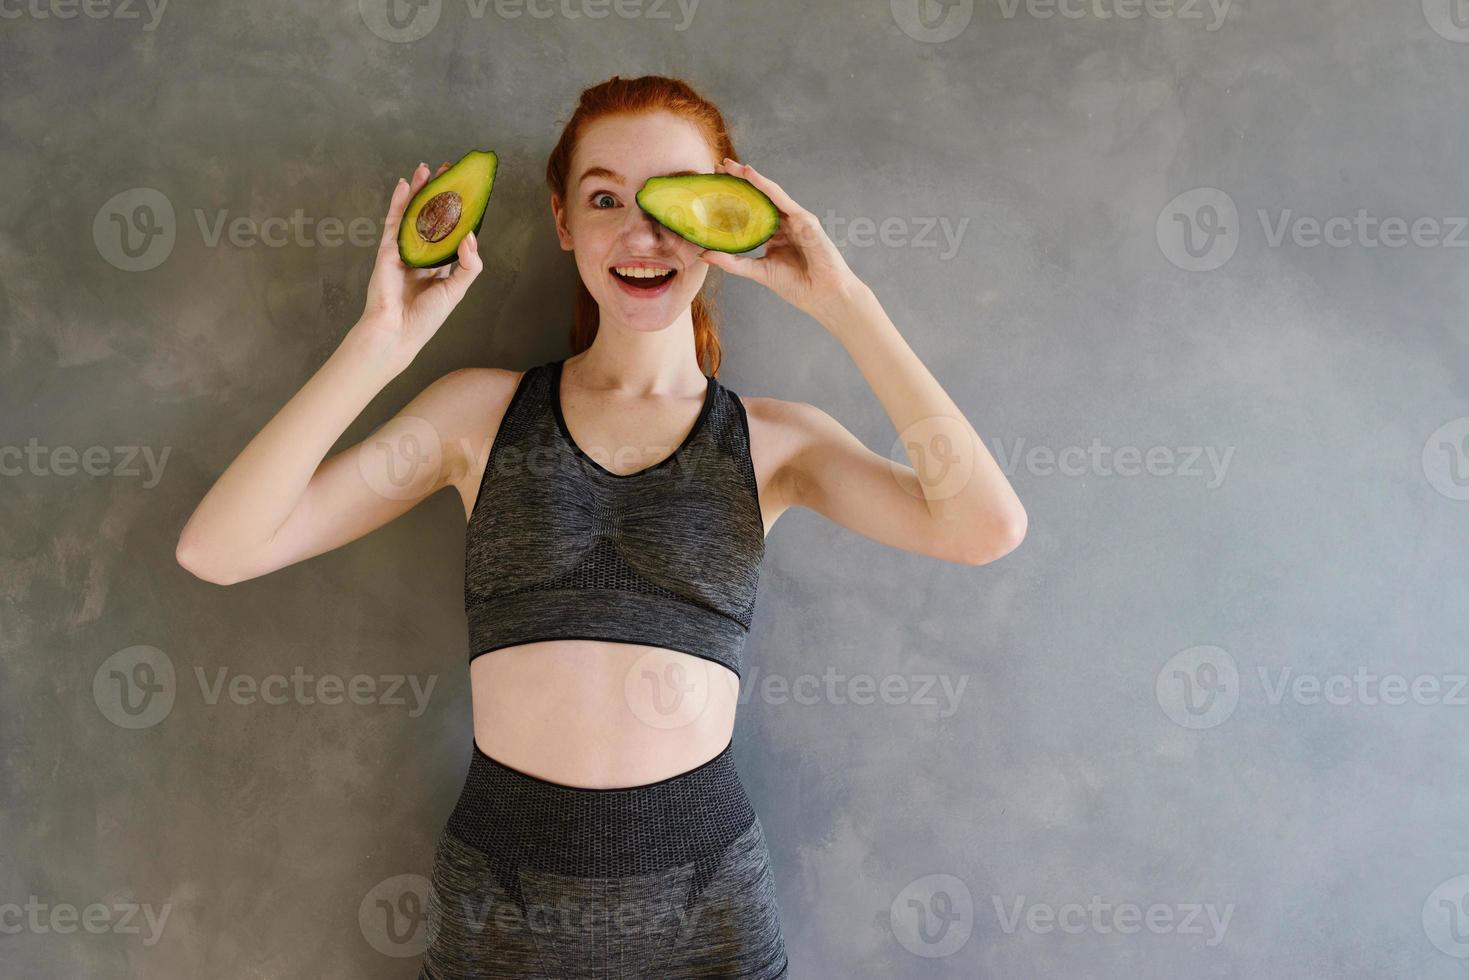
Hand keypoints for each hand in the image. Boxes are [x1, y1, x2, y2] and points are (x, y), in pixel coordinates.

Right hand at [354, 161, 483, 368]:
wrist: (397, 331)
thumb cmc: (425, 317)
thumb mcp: (456, 289)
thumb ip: (469, 264)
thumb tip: (469, 234)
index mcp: (438, 266)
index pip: (449, 233)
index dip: (456, 213)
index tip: (465, 193)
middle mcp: (421, 255)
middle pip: (430, 217)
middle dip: (438, 194)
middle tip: (447, 171)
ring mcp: (403, 251)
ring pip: (411, 214)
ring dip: (418, 191)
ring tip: (426, 169)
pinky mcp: (387, 250)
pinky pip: (394, 221)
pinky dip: (398, 202)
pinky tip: (404, 185)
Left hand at [697, 158, 864, 324]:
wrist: (823, 295)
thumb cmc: (797, 286)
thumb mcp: (758, 271)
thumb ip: (733, 262)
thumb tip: (704, 254)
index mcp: (774, 235)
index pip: (750, 212)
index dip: (732, 199)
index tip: (712, 187)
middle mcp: (784, 224)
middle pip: (758, 197)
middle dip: (738, 181)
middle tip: (716, 168)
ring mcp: (795, 219)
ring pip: (768, 193)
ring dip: (749, 178)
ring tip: (729, 166)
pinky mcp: (805, 219)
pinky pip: (781, 198)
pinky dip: (765, 185)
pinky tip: (750, 174)